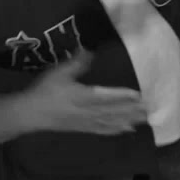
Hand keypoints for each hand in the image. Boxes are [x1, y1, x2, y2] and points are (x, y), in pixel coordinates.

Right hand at [21, 50, 149, 134]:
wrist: (30, 114)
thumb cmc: (44, 91)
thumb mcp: (58, 73)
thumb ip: (75, 63)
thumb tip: (90, 49)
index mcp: (81, 96)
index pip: (105, 96)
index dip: (122, 96)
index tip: (138, 95)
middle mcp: (87, 111)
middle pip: (112, 111)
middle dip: (131, 110)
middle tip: (149, 108)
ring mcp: (86, 122)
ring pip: (110, 121)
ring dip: (128, 120)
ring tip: (144, 119)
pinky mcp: (83, 128)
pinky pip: (102, 130)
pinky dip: (115, 129)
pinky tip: (127, 129)